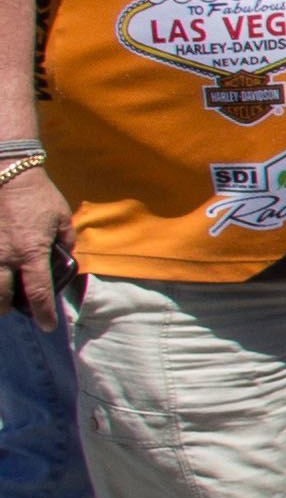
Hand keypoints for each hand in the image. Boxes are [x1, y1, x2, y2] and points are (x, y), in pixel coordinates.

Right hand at [0, 163, 67, 330]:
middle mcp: (4, 256)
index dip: (44, 313)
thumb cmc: (37, 195)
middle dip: (6, 308)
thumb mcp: (62, 218)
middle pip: (0, 297)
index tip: (48, 326)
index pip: (38, 293)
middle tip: (11, 308)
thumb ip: (66, 242)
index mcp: (31, 252)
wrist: (5, 172)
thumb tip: (67, 259)